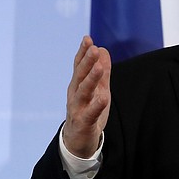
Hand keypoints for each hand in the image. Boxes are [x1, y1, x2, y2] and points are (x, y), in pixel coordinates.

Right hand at [63, 36, 111, 157]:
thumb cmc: (88, 111)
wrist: (78, 140)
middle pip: (80, 76)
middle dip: (86, 62)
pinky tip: (103, 98)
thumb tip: (102, 49)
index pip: (79, 66)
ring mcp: (78, 109)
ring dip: (90, 80)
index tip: (87, 38)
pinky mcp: (83, 123)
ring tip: (98, 68)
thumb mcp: (98, 89)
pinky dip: (96, 106)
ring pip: (83, 92)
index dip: (83, 52)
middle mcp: (75, 95)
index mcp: (79, 85)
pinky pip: (90, 114)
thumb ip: (101, 71)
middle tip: (93, 48)